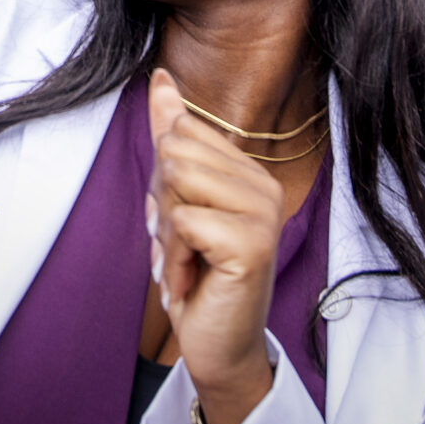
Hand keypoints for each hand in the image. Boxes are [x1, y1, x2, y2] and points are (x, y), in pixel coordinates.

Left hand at [146, 69, 282, 423]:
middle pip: (175, 150)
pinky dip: (173, 256)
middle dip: (162, 202)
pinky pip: (185, 221)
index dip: (162, 179)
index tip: (180, 222)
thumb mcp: (176, 198)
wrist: (216, 346)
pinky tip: (190, 280)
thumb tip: (160, 78)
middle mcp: (265, 186)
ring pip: (178, 179)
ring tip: (185, 260)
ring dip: (166, 230)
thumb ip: (170, 137)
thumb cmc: (195, 274)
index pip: (182, 129)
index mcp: (249, 171)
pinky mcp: (254, 244)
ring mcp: (264, 214)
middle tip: (181, 246)